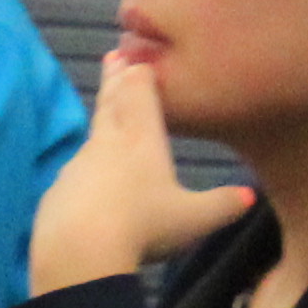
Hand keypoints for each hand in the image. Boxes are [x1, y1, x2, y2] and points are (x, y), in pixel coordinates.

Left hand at [29, 53, 254, 292]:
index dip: (139, 73)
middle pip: (111, 103)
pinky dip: (84, 170)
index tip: (133, 56)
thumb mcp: (194, 219)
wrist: (79, 251)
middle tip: (112, 58)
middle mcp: (107, 143)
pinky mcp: (58, 192)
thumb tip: (249, 197)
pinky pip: (75, 174)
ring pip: (92, 137)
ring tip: (106, 118)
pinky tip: (88, 183)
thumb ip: (222, 205)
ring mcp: (78, 166)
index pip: (139, 93)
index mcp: (142, 139)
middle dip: (115, 79)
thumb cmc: (145, 226)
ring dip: (100, 123)